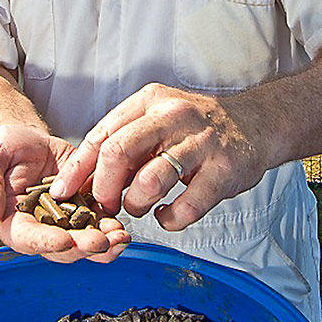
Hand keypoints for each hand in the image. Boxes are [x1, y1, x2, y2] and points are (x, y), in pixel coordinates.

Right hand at [0, 123, 129, 262]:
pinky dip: (112, 226)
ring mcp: (65, 219)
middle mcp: (42, 227)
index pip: (29, 240)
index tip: (64, 240)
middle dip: (83, 247)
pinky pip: (100, 220)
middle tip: (102, 241)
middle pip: (63, 248)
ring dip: (104, 243)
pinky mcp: (84, 205)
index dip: (47, 243)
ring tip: (120, 237)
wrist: (27, 138)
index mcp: (14, 222)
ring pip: (85, 240)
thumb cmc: (2, 150)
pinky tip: (123, 225)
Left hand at [50, 84, 267, 231]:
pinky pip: (187, 206)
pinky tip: (169, 215)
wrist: (257, 123)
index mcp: (149, 102)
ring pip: (150, 180)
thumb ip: (126, 142)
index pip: (101, 134)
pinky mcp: (224, 170)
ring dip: (136, 204)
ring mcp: (200, 142)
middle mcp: (172, 116)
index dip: (78, 169)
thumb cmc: (196, 128)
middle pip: (118, 153)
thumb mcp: (158, 119)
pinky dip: (171, 219)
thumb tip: (84, 179)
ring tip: (140, 207)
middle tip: (105, 206)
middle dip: (103, 189)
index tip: (64, 192)